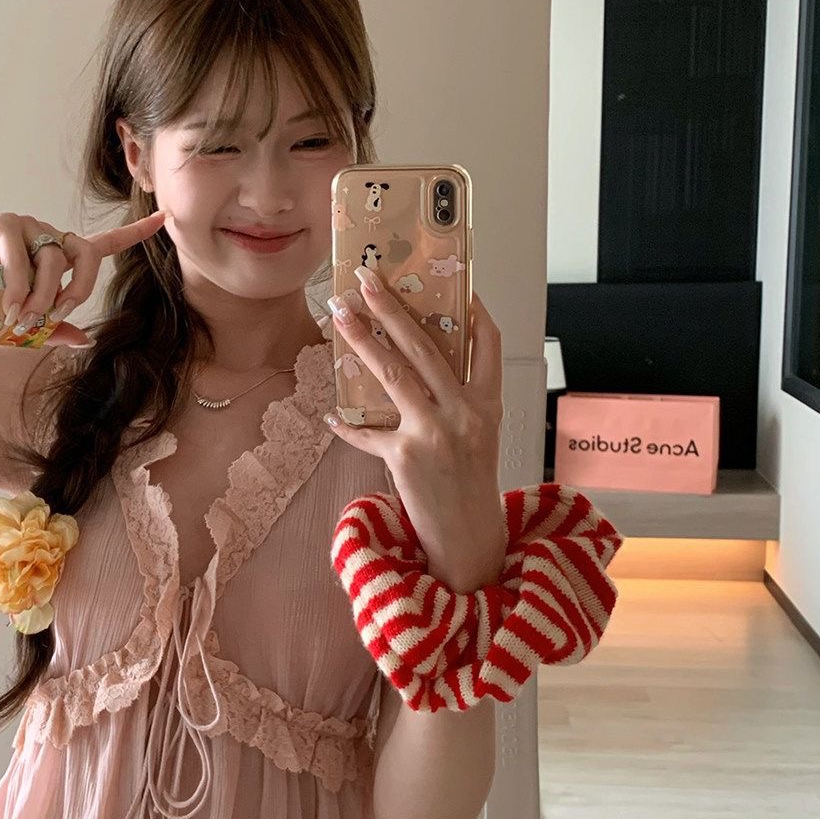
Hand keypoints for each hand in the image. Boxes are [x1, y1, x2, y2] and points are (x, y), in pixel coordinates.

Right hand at [0, 207, 168, 346]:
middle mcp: (44, 238)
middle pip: (86, 254)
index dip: (133, 233)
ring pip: (55, 258)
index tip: (164, 220)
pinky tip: (7, 306)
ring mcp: (23, 229)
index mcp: (54, 260)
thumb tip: (86, 340)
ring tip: (19, 319)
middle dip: (79, 289)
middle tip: (54, 316)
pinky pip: (22, 251)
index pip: (100, 245)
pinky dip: (19, 283)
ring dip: (44, 295)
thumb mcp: (14, 326)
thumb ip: (49, 331)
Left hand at [325, 266, 506, 591]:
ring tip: (342, 314)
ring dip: (363, 339)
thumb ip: (458, 400)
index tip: (455, 284)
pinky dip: (348, 425)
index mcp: (486, 404)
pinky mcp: (405, 456)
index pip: (487, 344)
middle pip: (425, 347)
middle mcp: (464, 412)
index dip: (472, 311)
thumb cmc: (470, 485)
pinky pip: (368, 432)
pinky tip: (332, 417)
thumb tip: (418, 367)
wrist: (468, 538)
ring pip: (393, 373)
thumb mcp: (478, 437)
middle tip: (367, 280)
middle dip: (392, 308)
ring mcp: (435, 433)